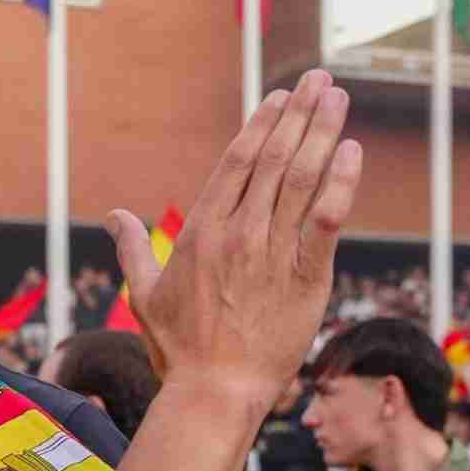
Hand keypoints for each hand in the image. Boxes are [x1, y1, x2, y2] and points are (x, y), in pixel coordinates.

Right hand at [110, 70, 360, 402]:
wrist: (215, 390)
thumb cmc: (178, 349)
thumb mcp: (145, 295)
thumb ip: (132, 249)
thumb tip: (116, 217)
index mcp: (201, 231)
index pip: (237, 163)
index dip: (262, 125)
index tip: (281, 97)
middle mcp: (239, 233)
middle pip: (275, 159)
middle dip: (300, 115)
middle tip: (320, 80)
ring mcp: (273, 253)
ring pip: (303, 180)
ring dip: (324, 134)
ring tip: (339, 100)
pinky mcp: (306, 277)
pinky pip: (326, 220)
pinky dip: (341, 184)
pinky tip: (353, 153)